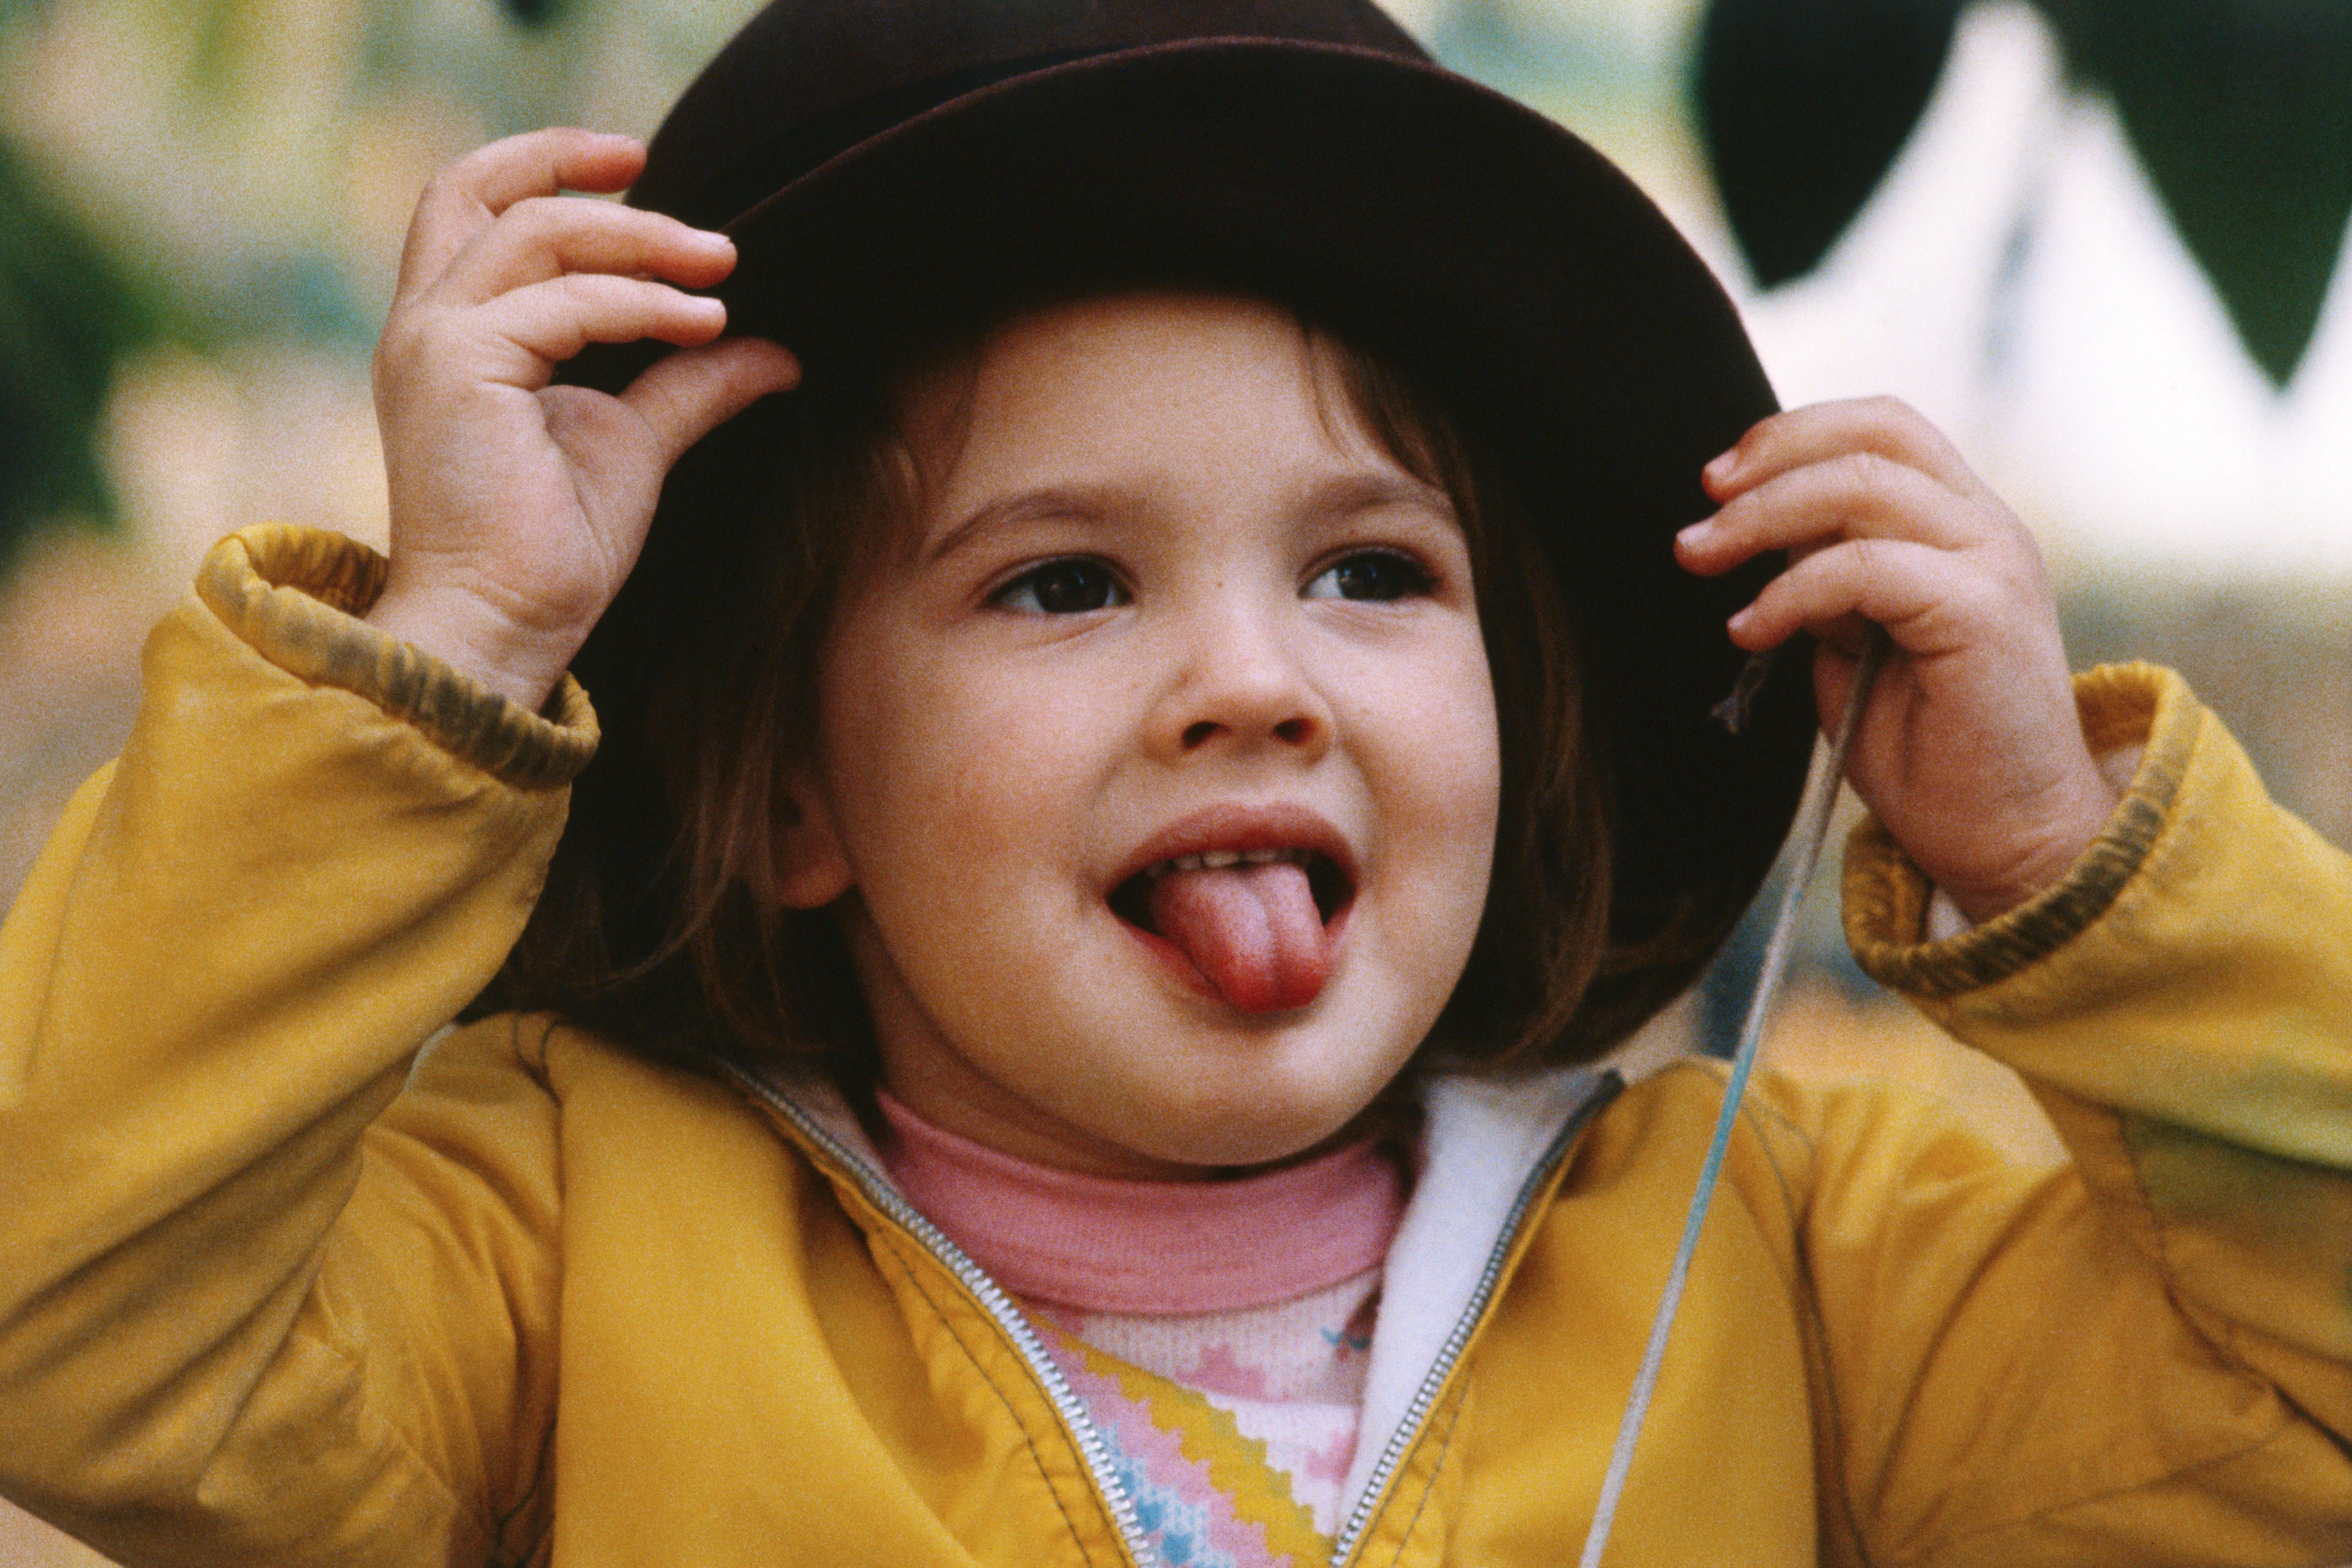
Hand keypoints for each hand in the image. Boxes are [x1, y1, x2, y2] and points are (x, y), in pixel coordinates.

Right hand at [366, 128, 800, 708]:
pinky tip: (706, 325)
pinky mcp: (456, 366)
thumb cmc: (552, 552)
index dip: (546, 167)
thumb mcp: (634, 443)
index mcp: (449, 334)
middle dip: (577, 166)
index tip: (638, 167)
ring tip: (723, 270)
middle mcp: (423, 325)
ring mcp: (431, 340)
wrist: (505, 627)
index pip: (472, 206)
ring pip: (536, 233)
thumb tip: (772, 349)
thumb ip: (689, 383)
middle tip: (682, 195)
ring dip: (643, 242)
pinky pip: (566, 303)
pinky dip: (643, 304)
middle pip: (480, 190)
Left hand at [1676, 398, 2117, 923]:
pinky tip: (1752, 630)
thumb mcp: (1857, 640)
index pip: (1883, 427)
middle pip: (1874, 433)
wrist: (2008, 838)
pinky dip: (1791, 591)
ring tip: (1701, 559)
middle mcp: (1988, 528)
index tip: (1719, 479)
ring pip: (1862, 487)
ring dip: (1762, 519)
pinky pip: (1864, 568)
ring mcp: (1993, 563)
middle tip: (1701, 508)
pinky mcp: (1982, 612)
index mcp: (1963, 524)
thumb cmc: (1928, 749)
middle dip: (1770, 458)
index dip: (1793, 435)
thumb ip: (1825, 576)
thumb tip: (1763, 530)